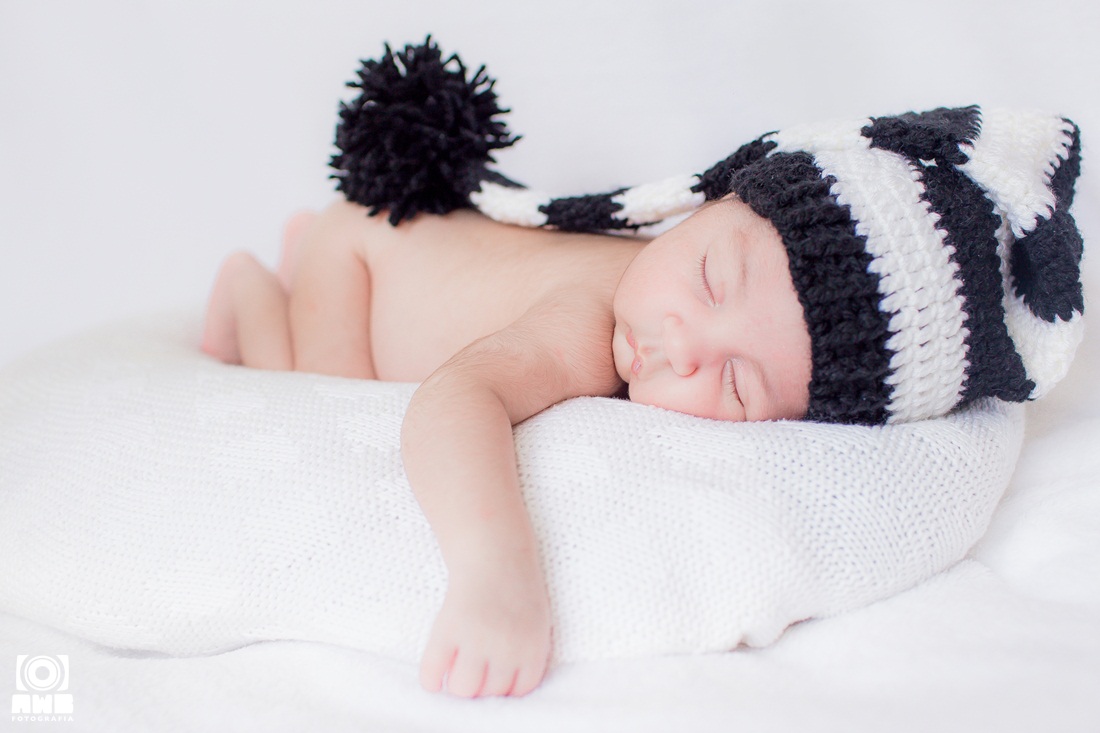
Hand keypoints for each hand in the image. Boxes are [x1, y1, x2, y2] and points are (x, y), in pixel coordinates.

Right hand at [419, 566, 551, 697]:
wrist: (493, 549)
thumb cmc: (516, 584)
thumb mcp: (536, 621)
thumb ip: (526, 655)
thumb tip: (505, 693)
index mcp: (532, 648)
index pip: (518, 692)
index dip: (503, 688)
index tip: (494, 680)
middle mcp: (506, 648)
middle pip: (489, 692)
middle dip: (481, 684)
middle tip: (474, 668)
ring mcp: (476, 639)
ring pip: (462, 688)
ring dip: (457, 683)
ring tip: (456, 670)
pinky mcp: (448, 628)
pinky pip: (433, 670)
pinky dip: (430, 679)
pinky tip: (433, 678)